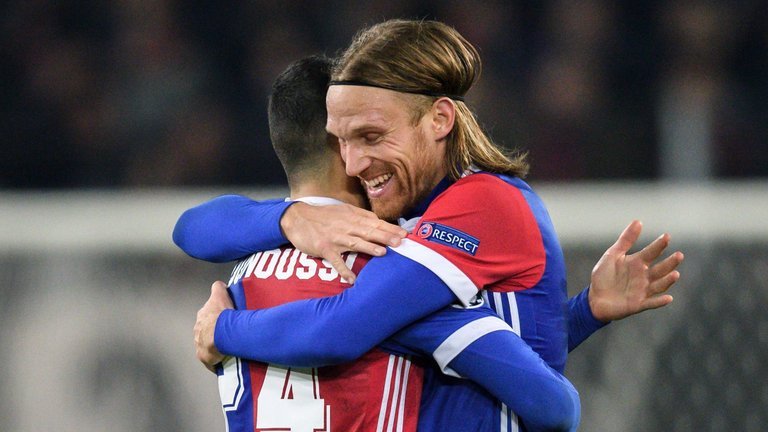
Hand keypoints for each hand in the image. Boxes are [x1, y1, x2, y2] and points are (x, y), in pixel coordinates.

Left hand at [194, 281, 233, 371]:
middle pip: (207, 330)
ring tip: (229, 347)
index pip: (208, 314)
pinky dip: (216, 360)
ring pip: (208, 344)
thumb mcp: (220, 295)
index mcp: (202, 315)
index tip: (224, 319)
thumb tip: (221, 285)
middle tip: (230, 333)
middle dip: (216, 331)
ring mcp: (199, 343)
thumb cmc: (222, 315)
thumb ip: (218, 287)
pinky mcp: (203, 356)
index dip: (216, 316)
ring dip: (216, 345)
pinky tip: (225, 359)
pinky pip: (210, 359)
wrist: (220, 334)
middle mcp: (198, 329)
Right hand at [280, 202, 407, 282]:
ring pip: (354, 243)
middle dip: (385, 236)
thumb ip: (360, 216)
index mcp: (352, 217)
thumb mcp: (342, 211)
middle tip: (400, 242)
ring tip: (383, 253)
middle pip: (368, 231)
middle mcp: (345, 227)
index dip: (389, 228)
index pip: (374, 222)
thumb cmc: (323, 216)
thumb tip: (378, 221)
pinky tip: (352, 279)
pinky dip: (343, 270)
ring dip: (369, 248)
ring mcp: (335, 238)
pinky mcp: (324, 249)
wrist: (297, 218)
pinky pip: (335, 261)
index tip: (404, 234)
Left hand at [589, 220, 683, 321]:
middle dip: (670, 263)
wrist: (594, 298)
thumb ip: (625, 240)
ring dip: (667, 280)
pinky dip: (659, 301)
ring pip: (659, 285)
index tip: (667, 236)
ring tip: (675, 274)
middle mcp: (643, 276)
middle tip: (679, 255)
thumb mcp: (612, 255)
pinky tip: (668, 298)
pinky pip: (651, 303)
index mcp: (637, 263)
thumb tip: (638, 221)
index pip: (651, 252)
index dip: (659, 245)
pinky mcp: (638, 304)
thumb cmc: (603, 276)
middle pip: (660, 269)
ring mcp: (642, 290)